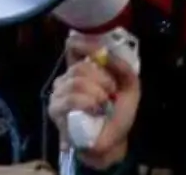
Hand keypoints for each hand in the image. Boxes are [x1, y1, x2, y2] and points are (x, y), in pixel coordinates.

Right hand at [48, 33, 139, 168]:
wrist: (113, 142)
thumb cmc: (118, 114)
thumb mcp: (129, 88)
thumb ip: (122, 68)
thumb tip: (107, 54)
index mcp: (83, 69)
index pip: (73, 47)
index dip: (83, 44)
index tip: (99, 52)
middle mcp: (67, 77)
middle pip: (79, 66)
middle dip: (100, 78)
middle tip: (110, 92)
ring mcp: (58, 93)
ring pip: (75, 82)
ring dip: (96, 93)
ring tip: (103, 105)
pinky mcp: (55, 108)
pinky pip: (70, 98)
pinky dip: (86, 103)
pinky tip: (94, 110)